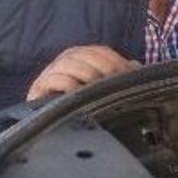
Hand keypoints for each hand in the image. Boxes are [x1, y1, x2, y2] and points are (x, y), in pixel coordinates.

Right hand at [26, 45, 141, 100]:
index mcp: (84, 55)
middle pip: (86, 55)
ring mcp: (52, 72)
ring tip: (97, 87)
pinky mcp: (39, 87)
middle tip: (115, 83)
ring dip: (86, 73)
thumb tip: (137, 68)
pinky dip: (66, 83)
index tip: (129, 75)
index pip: (102, 52)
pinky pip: (52, 79)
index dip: (116, 61)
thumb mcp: (105, 88)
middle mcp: (67, 59)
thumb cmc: (84, 104)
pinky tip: (78, 93)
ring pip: (68, 63)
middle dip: (103, 67)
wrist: (53, 125)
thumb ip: (119, 76)